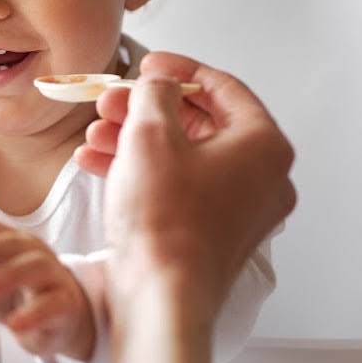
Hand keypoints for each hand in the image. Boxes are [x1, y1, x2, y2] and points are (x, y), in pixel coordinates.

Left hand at [0, 218, 96, 362]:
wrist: (61, 319)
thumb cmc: (17, 294)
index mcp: (10, 242)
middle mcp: (33, 253)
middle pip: (11, 243)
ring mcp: (52, 276)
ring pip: (35, 268)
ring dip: (9, 275)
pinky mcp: (65, 304)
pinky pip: (52, 306)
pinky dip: (33, 314)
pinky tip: (14, 324)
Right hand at [75, 52, 295, 362]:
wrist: (160, 296)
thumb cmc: (165, 224)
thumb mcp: (150, 133)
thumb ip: (155, 93)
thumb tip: (158, 86)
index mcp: (265, 146)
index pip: (224, 88)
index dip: (179, 70)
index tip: (149, 65)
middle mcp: (263, 179)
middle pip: (200, 124)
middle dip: (147, 110)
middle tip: (114, 102)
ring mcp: (240, 211)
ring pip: (185, 158)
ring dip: (137, 141)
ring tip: (97, 134)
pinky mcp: (214, 236)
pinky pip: (179, 188)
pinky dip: (143, 172)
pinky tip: (101, 165)